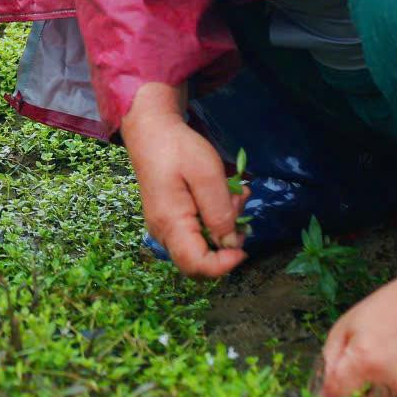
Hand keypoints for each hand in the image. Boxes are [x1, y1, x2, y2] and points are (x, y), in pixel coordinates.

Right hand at [121, 82, 248, 278]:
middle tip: (238, 206)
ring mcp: (165, 227)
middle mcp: (163, 232)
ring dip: (224, 226)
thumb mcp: (206, 174)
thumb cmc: (177, 148)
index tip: (244, 247)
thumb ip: (220, 212)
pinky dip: (215, 219)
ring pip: (201, 245)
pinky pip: (197, 232)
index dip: (224, 265)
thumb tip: (231, 244)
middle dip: (228, 242)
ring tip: (233, 192)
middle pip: (200, 260)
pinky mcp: (171, 219)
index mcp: (170, 223)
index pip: (196, 266)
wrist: (151, 130)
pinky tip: (221, 194)